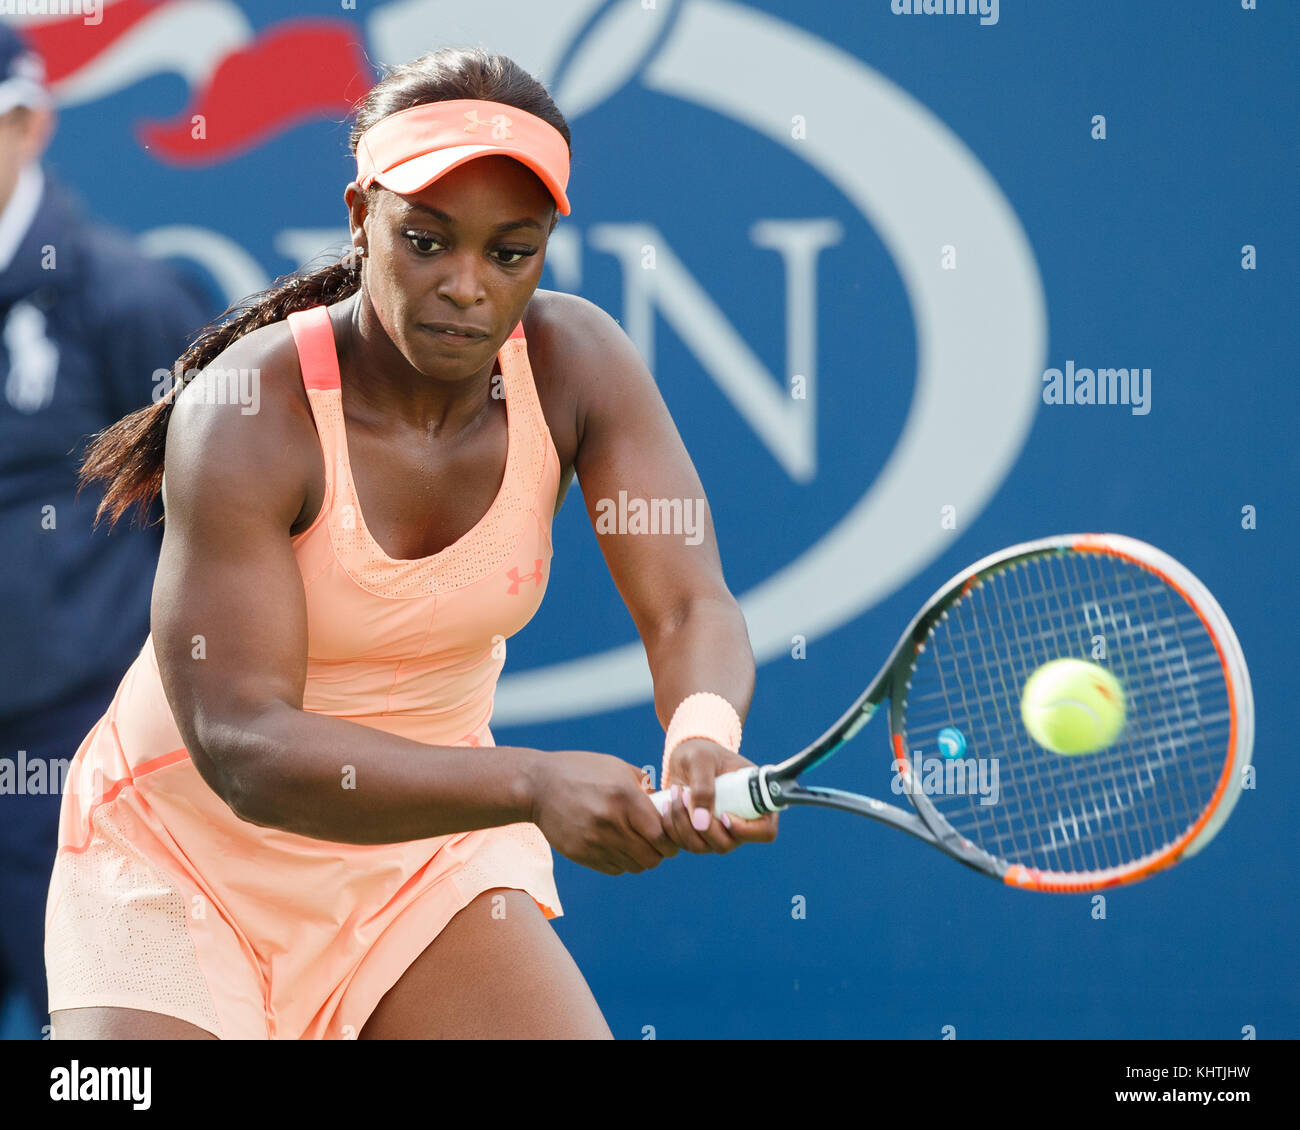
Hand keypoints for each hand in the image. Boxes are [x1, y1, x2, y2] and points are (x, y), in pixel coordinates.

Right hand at [527, 750, 679, 875]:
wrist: (538, 786)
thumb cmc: (582, 771)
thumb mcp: (617, 768)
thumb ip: (645, 788)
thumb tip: (669, 808)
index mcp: (624, 797)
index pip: (661, 834)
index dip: (670, 839)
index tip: (669, 835)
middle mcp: (611, 821)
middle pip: (651, 857)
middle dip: (659, 852)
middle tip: (654, 843)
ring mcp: (594, 841)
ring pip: (634, 866)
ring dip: (640, 858)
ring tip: (634, 843)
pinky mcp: (581, 854)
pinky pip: (615, 869)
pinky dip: (621, 862)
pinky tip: (615, 845)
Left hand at [660, 738, 778, 853]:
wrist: (686, 757)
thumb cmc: (702, 752)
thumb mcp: (702, 760)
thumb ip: (703, 787)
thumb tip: (701, 824)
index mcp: (756, 802)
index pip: (765, 832)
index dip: (746, 830)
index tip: (723, 815)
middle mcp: (740, 823)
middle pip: (726, 844)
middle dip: (701, 825)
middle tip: (685, 795)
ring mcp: (719, 832)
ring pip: (701, 846)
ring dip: (682, 823)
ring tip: (676, 793)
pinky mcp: (697, 835)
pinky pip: (683, 843)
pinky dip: (671, 826)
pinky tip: (668, 803)